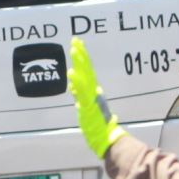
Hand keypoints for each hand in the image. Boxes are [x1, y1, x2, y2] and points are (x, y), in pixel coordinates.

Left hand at [69, 39, 125, 158]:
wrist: (107, 139)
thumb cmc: (99, 126)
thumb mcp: (86, 107)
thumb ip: (80, 96)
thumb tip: (72, 86)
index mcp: (93, 92)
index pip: (87, 71)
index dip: (82, 57)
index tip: (77, 44)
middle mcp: (93, 92)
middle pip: (87, 69)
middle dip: (81, 54)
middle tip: (75, 40)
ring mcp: (92, 98)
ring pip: (85, 76)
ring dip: (80, 62)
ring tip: (74, 49)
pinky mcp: (89, 106)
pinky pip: (82, 92)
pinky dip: (76, 82)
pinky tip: (70, 73)